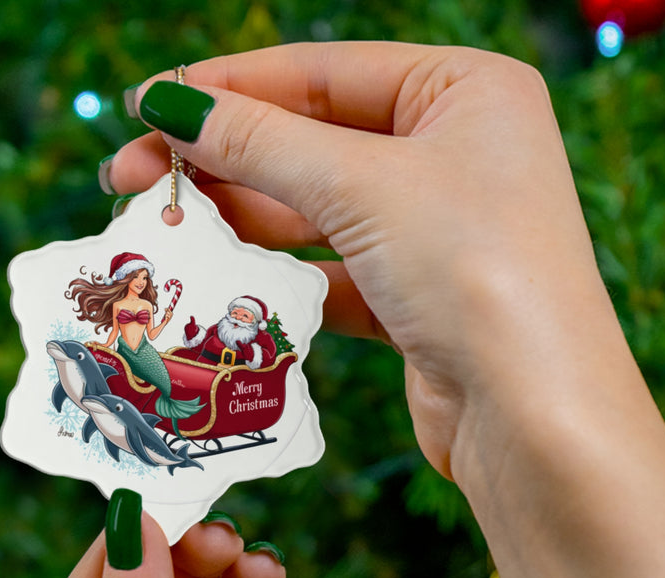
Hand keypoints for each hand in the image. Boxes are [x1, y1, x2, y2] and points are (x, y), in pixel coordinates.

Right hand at [108, 43, 620, 480]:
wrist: (534, 416)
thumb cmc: (474, 271)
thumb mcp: (362, 186)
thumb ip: (261, 142)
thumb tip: (169, 105)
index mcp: (466, 91)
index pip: (323, 73)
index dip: (228, 88)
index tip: (144, 106)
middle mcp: (458, 153)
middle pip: (314, 141)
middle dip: (222, 159)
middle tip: (130, 179)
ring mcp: (440, 231)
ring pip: (319, 211)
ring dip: (242, 220)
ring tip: (163, 229)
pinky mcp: (420, 301)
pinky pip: (334, 272)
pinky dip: (282, 277)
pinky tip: (225, 280)